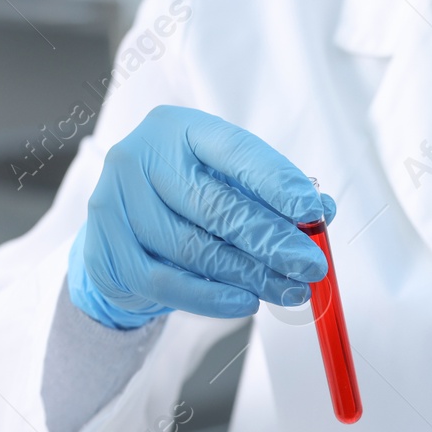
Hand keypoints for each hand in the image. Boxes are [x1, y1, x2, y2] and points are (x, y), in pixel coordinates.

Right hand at [68, 105, 335, 329]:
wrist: (122, 233)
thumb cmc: (185, 201)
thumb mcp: (229, 184)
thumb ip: (272, 195)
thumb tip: (322, 212)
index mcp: (179, 129)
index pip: (235, 152)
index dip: (276, 183)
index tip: (312, 211)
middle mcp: (140, 157)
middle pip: (215, 206)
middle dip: (271, 240)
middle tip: (310, 265)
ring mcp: (116, 202)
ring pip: (193, 248)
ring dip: (249, 275)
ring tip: (288, 289)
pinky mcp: (108, 248)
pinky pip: (167, 282)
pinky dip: (211, 298)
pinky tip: (245, 302)